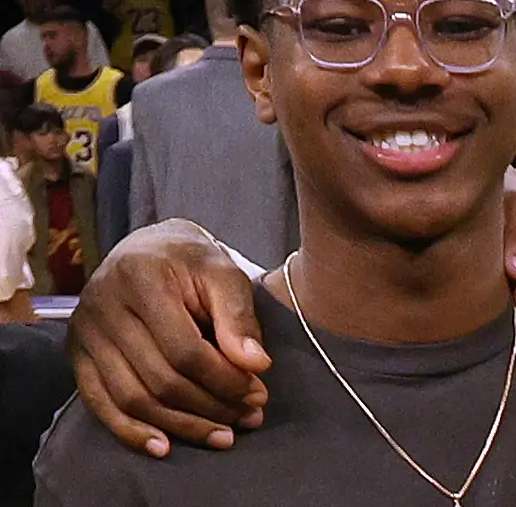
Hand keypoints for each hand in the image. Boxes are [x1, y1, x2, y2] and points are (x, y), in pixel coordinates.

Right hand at [67, 219, 269, 456]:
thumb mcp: (222, 273)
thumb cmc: (190, 261)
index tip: (258, 394)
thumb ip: (239, 317)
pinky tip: (166, 446)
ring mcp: (84, 334)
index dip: (224, 379)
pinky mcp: (76, 355)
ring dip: (181, 425)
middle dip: (210, 405)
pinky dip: (133, 432)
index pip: (184, 349)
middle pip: (160, 379)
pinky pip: (101, 405)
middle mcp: (102, 306)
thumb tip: (257, 366)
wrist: (145, 249)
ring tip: (222, 434)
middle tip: (248, 416)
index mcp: (140, 278)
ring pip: (132, 399)